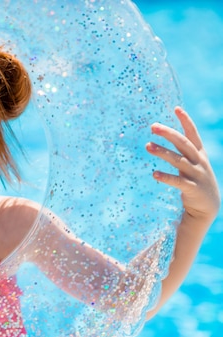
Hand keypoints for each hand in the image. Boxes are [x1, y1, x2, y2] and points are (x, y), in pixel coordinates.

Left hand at [147, 107, 219, 224]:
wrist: (208, 208)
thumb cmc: (196, 182)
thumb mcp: (193, 164)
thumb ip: (183, 152)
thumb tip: (167, 136)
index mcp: (199, 154)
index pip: (193, 134)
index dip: (186, 121)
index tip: (177, 108)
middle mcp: (199, 162)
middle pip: (183, 144)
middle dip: (168, 133)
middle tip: (153, 126)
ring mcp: (196, 175)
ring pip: (178, 160)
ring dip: (162, 152)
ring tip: (147, 146)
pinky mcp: (192, 189)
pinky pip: (177, 181)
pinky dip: (166, 177)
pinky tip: (154, 174)